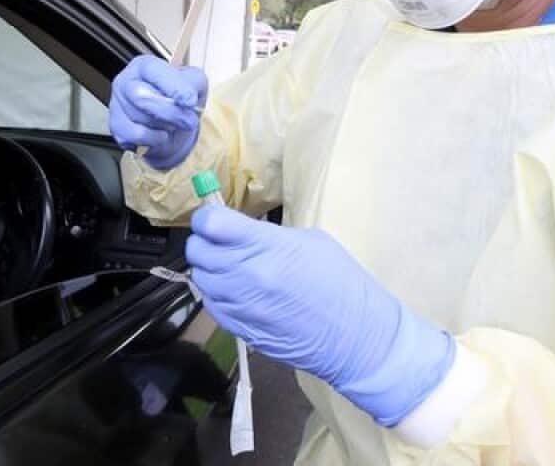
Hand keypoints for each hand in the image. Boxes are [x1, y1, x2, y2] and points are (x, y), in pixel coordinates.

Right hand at [109, 55, 207, 169]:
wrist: (173, 126)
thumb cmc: (180, 100)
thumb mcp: (194, 83)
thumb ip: (191, 84)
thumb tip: (185, 97)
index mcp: (144, 66)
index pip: (152, 70)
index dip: (172, 86)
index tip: (189, 101)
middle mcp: (126, 81)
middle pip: (142, 97)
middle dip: (170, 113)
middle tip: (189, 121)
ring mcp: (117, 104)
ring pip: (139, 119)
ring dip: (163, 127)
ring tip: (172, 125)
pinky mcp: (115, 126)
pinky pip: (134, 136)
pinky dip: (152, 139)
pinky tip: (159, 135)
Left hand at [186, 205, 454, 426]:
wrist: (357, 338)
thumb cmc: (342, 282)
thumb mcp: (310, 242)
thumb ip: (267, 235)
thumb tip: (239, 232)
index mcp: (266, 247)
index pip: (210, 223)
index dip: (207, 217)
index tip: (214, 218)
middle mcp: (245, 276)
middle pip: (196, 250)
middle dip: (205, 241)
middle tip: (221, 241)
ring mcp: (240, 306)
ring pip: (200, 278)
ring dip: (210, 269)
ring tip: (232, 267)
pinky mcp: (239, 329)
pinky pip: (211, 305)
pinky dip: (218, 294)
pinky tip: (238, 291)